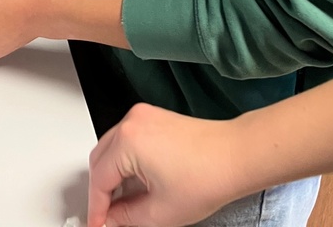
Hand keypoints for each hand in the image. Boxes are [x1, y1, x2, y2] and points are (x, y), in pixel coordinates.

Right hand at [88, 104, 240, 226]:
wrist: (235, 156)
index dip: (97, 208)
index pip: (99, 179)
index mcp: (128, 141)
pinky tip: (136, 183)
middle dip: (101, 190)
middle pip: (100, 159)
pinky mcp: (154, 118)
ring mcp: (143, 116)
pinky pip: (128, 140)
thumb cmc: (207, 176)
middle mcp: (132, 122)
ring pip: (112, 148)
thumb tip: (111, 220)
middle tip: (106, 217)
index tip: (97, 225)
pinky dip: (126, 162)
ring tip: (122, 203)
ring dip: (113, 175)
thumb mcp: (159, 212)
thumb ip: (125, 218)